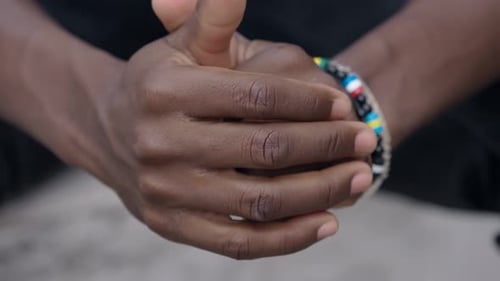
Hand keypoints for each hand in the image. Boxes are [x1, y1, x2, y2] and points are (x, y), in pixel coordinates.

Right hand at [86, 0, 375, 258]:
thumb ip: (210, 18)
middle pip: (263, 149)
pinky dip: (287, 239)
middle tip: (363, 139)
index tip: (341, 106)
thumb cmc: (159, 85)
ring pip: (257, 202)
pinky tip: (325, 222)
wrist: (110, 135)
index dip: (307, 101)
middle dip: (324, 144)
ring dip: (318, 193)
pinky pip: (237, 243)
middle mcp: (159, 144)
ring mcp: (164, 192)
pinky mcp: (172, 226)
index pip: (254, 96)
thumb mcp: (180, 47)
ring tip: (357, 178)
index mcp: (164, 92)